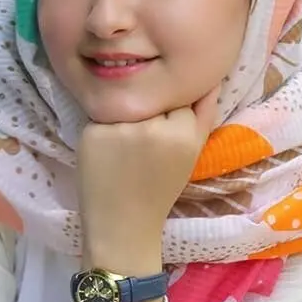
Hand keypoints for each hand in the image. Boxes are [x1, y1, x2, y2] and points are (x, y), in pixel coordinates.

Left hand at [77, 85, 219, 270]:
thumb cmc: (161, 188)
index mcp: (182, 133)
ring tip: (124, 148)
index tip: (165, 135)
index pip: (177, 96)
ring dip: (126, 117)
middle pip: (151, 97)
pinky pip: (101, 114)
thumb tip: (211, 76)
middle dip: (149, 112)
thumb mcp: (193, 152)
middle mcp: (150, 126)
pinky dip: (104, 127)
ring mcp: (118, 127)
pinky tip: (106, 152)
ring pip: (126, 102)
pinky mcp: (91, 132)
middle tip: (142, 145)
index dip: (171, 114)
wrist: (123, 225)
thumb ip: (205, 112)